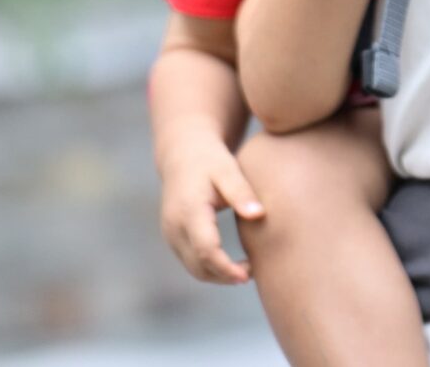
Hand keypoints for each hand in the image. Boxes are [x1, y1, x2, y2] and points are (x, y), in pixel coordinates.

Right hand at [158, 135, 265, 284]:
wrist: (182, 154)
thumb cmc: (210, 160)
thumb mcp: (227, 169)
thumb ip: (242, 192)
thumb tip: (259, 215)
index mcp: (188, 209)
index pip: (206, 250)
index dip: (226, 267)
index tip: (249, 274)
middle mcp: (174, 225)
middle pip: (199, 265)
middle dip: (225, 276)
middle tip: (253, 272)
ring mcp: (170, 233)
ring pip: (193, 268)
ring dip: (218, 275)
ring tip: (245, 270)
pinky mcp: (172, 237)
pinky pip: (190, 261)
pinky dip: (210, 267)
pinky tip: (230, 263)